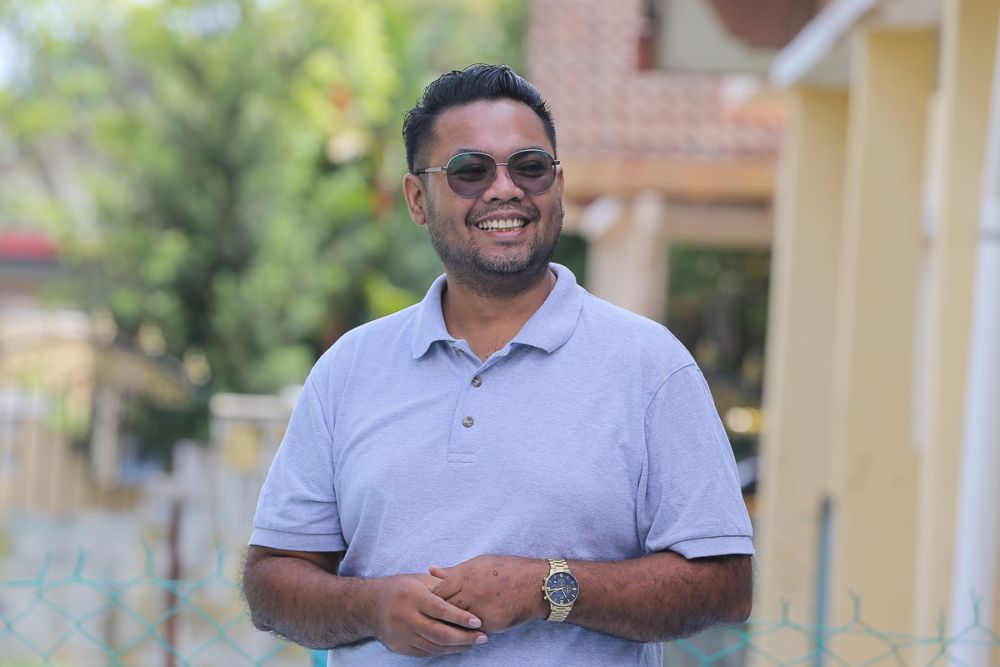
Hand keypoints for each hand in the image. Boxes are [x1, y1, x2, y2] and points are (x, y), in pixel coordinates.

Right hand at [372, 573, 486, 656]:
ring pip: (434, 646)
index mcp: (412, 597)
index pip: (440, 610)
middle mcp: (405, 617)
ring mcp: (402, 635)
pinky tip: (457, 647)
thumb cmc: (400, 588)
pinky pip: (426, 652)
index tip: (478, 622)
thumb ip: (442, 586)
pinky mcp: (400, 647)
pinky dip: (444, 651)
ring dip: (457, 647)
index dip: (461, 617)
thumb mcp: (419, 580)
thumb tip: (467, 593)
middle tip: (483, 637)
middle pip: (439, 633)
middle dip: (464, 637)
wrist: (370, 606)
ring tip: (474, 643)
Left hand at [429, 555, 548, 632]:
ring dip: (452, 623)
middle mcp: (469, 592)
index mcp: (464, 575)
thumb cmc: (506, 570)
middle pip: (443, 608)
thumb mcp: (479, 563)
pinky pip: (472, 629)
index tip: (433, 602)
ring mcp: (479, 609)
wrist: (534, 584)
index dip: (433, 599)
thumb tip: (431, 569)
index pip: (437, 592)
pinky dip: (468, 629)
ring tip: (450, 623)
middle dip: (439, 613)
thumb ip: (453, 570)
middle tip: (437, 616)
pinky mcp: (489, 623)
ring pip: (456, 621)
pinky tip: (467, 628)